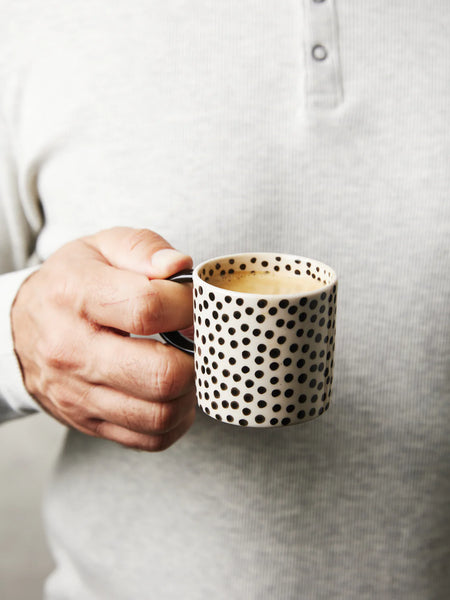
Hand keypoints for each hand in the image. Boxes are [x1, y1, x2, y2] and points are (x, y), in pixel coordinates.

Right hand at [11, 227, 194, 450]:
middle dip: (197, 357)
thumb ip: (144, 249)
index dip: (187, 305)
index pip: (148, 308)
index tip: (192, 303)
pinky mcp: (89, 422)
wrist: (20, 328)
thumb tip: (179, 267)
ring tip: (187, 366)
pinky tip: (175, 394)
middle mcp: (73, 351)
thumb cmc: (71, 284)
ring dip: (190, 392)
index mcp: (76, 295)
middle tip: (197, 341)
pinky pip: (150, 438)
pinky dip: (177, 420)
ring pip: (160, 414)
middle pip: (160, 374)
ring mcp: (79, 394)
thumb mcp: (101, 247)